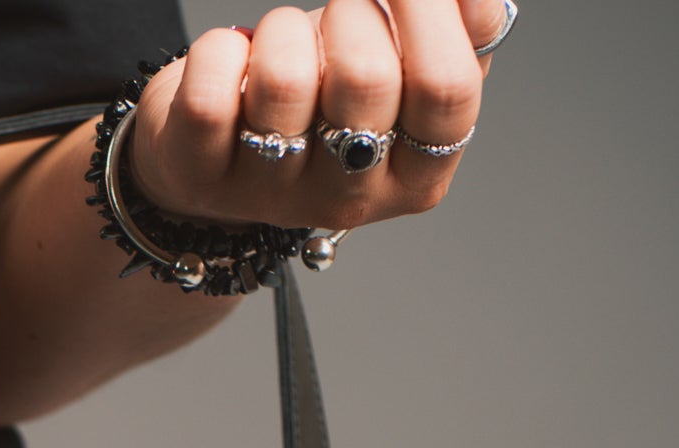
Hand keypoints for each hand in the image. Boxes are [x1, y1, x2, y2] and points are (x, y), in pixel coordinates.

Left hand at [131, 0, 501, 232]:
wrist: (218, 151)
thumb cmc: (319, 97)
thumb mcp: (400, 64)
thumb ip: (455, 28)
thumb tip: (476, 1)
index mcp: (416, 173)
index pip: (447, 89)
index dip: (429, 12)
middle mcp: (348, 197)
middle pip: (368, 78)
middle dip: (352, 13)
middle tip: (336, 20)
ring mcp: (271, 196)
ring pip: (285, 81)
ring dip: (285, 31)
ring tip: (282, 47)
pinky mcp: (202, 177)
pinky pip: (212, 88)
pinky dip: (219, 50)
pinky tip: (233, 66)